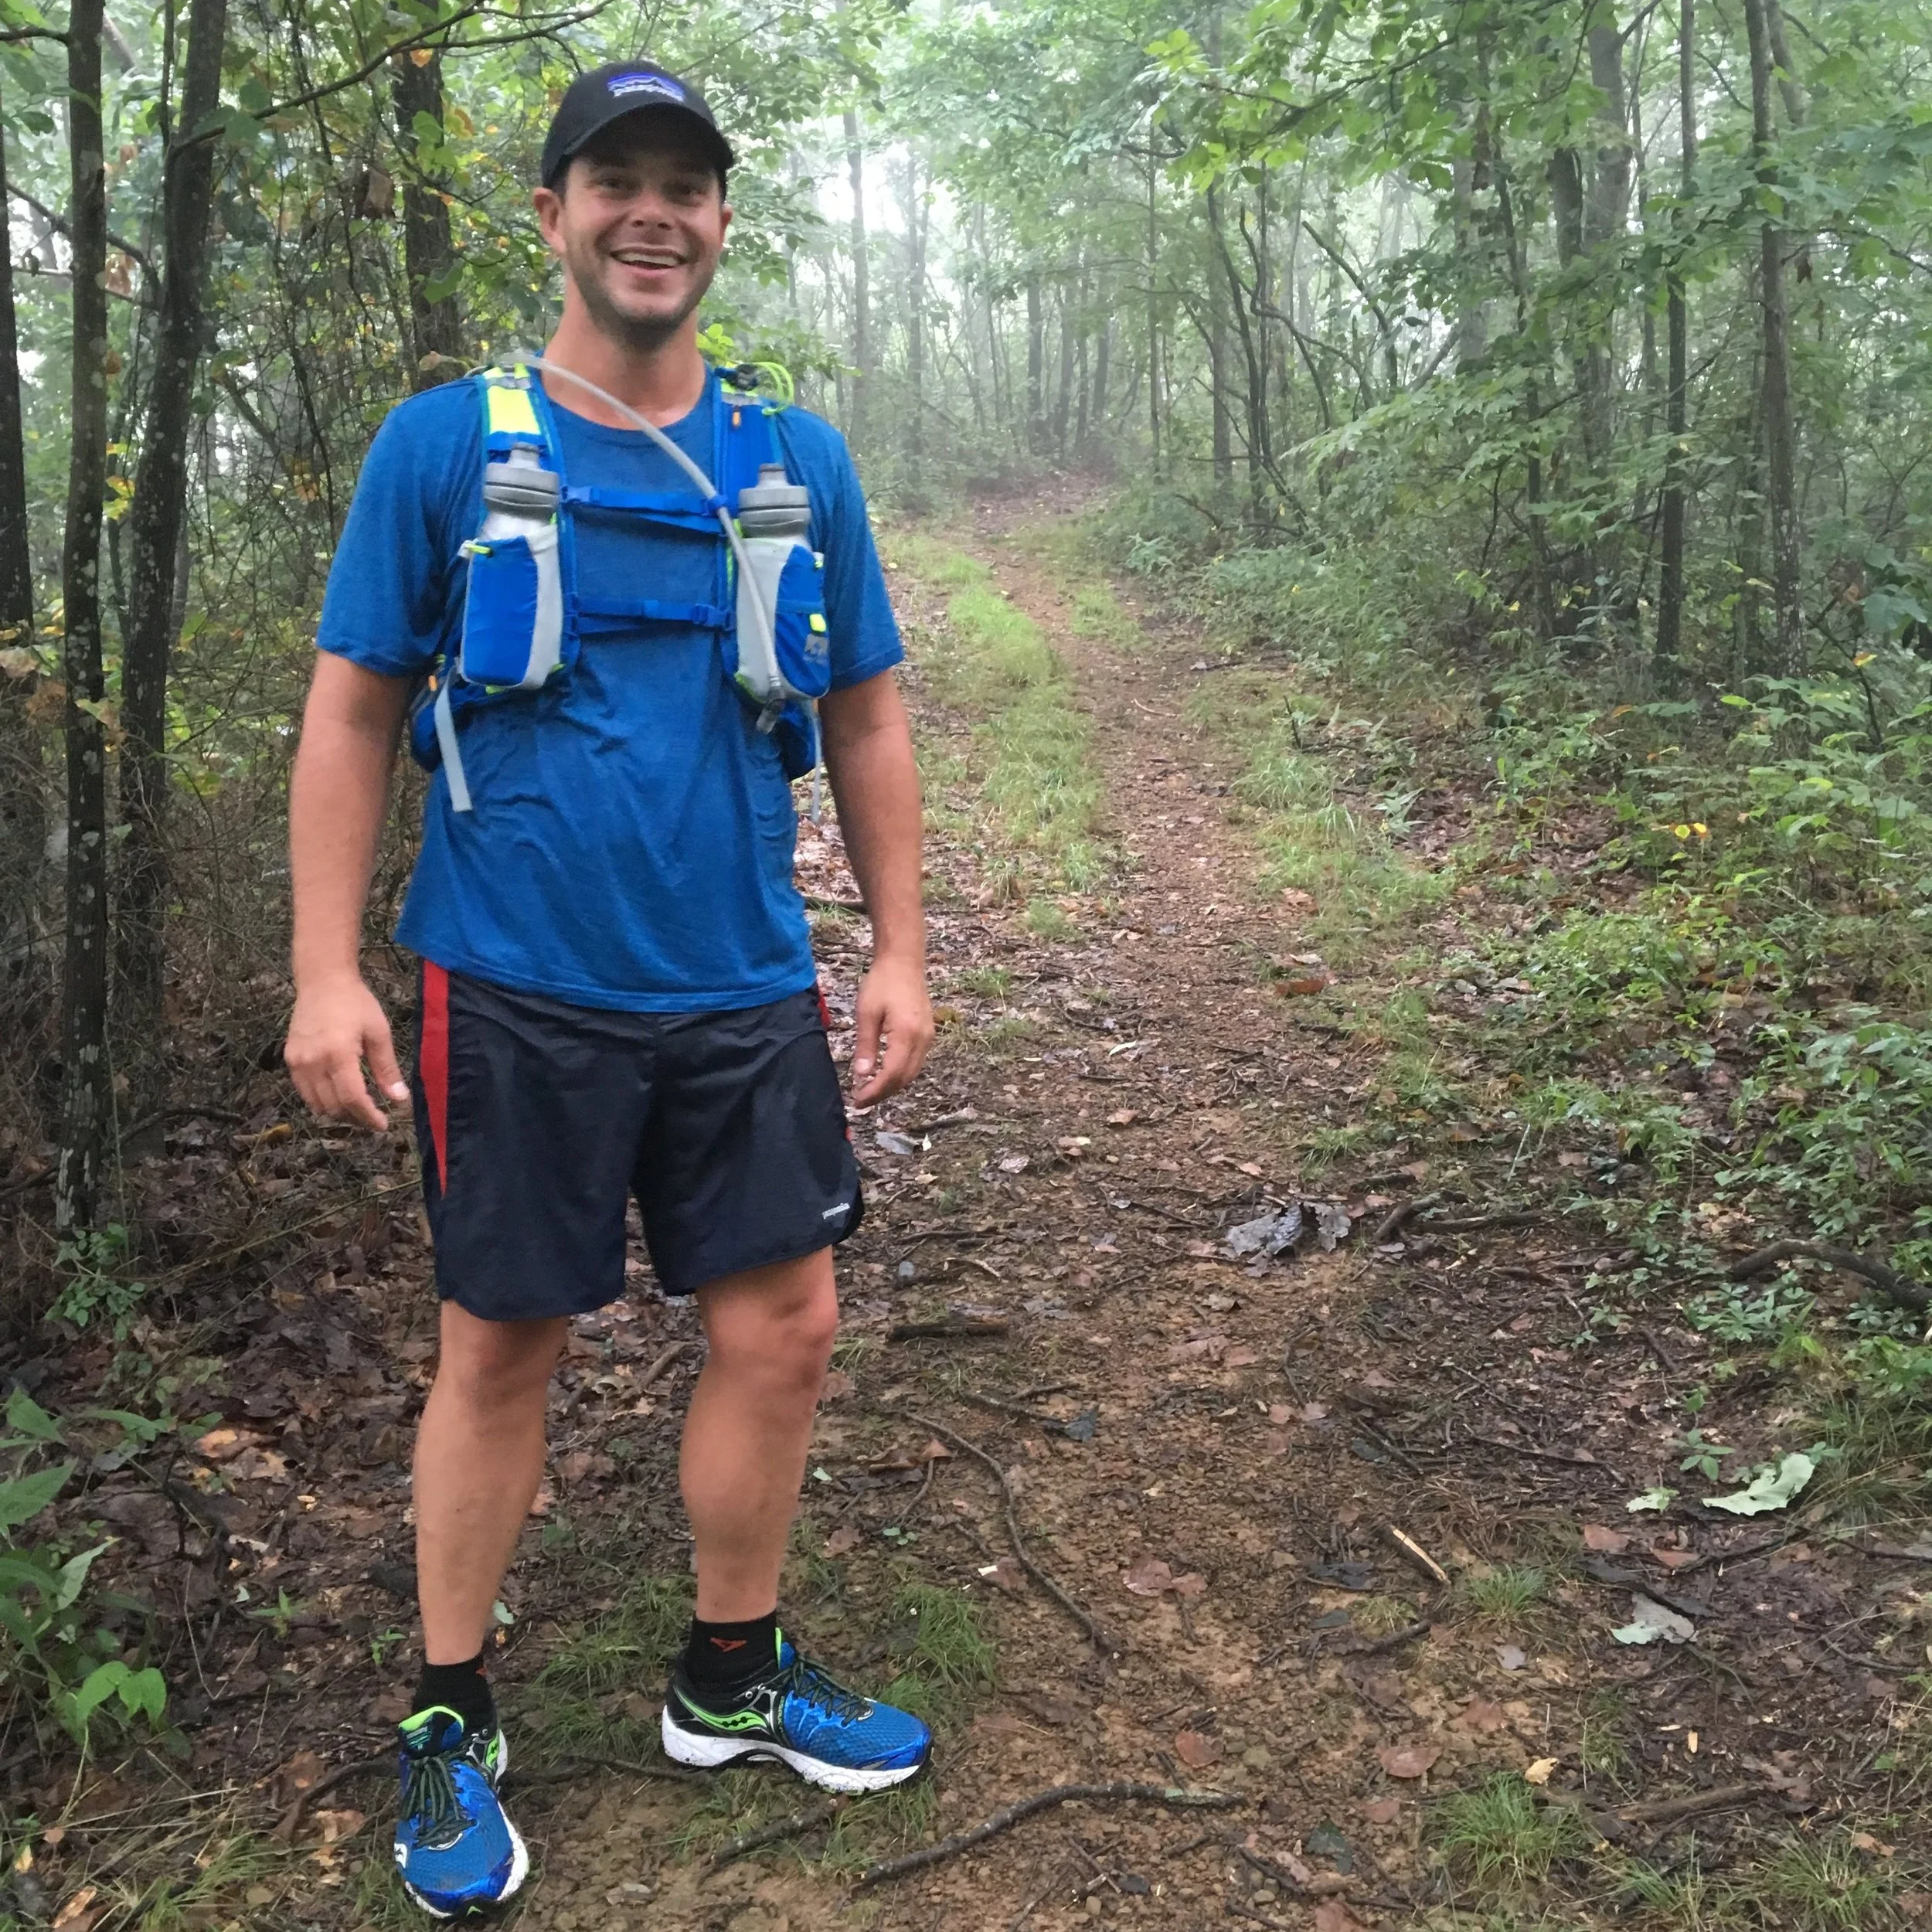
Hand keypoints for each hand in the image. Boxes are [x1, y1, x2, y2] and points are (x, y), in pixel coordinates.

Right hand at [284, 974, 410, 1131]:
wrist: (322, 981)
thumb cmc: (356, 1003)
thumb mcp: (379, 1034)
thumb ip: (387, 1069)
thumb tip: (400, 1099)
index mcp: (338, 1055)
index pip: (352, 1099)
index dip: (368, 1117)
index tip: (383, 1126)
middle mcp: (313, 1062)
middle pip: (334, 1107)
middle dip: (355, 1118)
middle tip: (374, 1118)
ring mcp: (297, 1062)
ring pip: (316, 1104)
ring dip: (338, 1113)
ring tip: (358, 1109)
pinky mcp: (289, 1060)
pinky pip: (304, 1092)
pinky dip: (321, 1100)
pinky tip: (338, 1095)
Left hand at [849, 956, 932, 1107]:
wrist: (904, 961)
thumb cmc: (882, 982)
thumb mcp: (867, 1013)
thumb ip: (866, 1046)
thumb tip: (862, 1075)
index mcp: (907, 1034)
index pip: (892, 1074)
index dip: (875, 1091)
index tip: (858, 1101)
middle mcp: (923, 1039)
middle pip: (905, 1078)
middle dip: (883, 1093)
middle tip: (861, 1101)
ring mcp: (928, 1037)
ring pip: (912, 1072)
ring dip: (892, 1085)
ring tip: (870, 1090)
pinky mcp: (928, 1033)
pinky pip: (916, 1062)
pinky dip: (901, 1073)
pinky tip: (885, 1073)